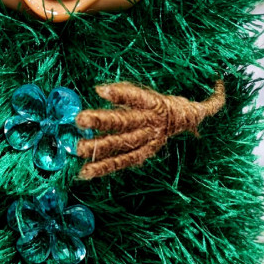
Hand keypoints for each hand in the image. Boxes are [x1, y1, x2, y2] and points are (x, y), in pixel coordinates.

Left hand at [76, 79, 224, 179]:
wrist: (185, 119)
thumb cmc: (159, 102)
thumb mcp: (147, 92)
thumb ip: (124, 92)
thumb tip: (98, 90)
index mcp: (153, 103)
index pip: (136, 97)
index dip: (120, 94)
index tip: (100, 91)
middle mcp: (151, 122)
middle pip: (125, 121)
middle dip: (102, 121)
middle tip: (80, 120)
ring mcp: (149, 139)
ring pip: (123, 143)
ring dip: (99, 146)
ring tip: (78, 148)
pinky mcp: (145, 153)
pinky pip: (124, 161)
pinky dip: (104, 167)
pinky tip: (86, 172)